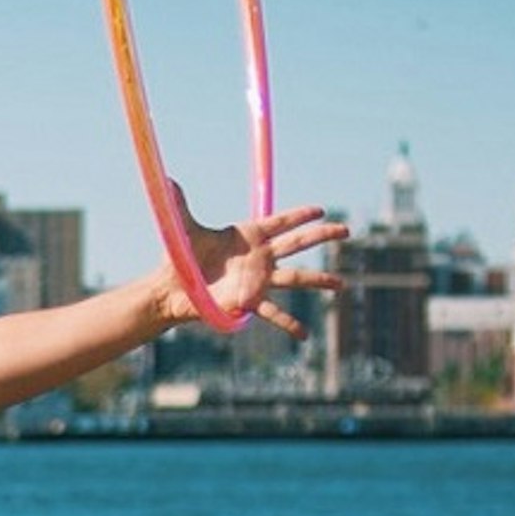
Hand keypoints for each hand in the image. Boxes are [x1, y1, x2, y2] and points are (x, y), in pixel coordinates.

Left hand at [172, 193, 346, 337]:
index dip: (299, 215)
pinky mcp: (249, 301)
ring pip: (295, 278)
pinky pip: (273, 314)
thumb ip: (180, 203)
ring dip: (318, 281)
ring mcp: (257, 280)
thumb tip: (168, 180)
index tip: (321, 210)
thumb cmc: (180, 257)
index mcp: (248, 235)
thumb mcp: (182, 227)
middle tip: (346, 231)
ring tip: (342, 285)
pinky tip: (304, 335)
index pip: (280, 222)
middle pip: (297, 243)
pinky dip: (289, 324)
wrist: (171, 288)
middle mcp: (259, 257)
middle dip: (321, 236)